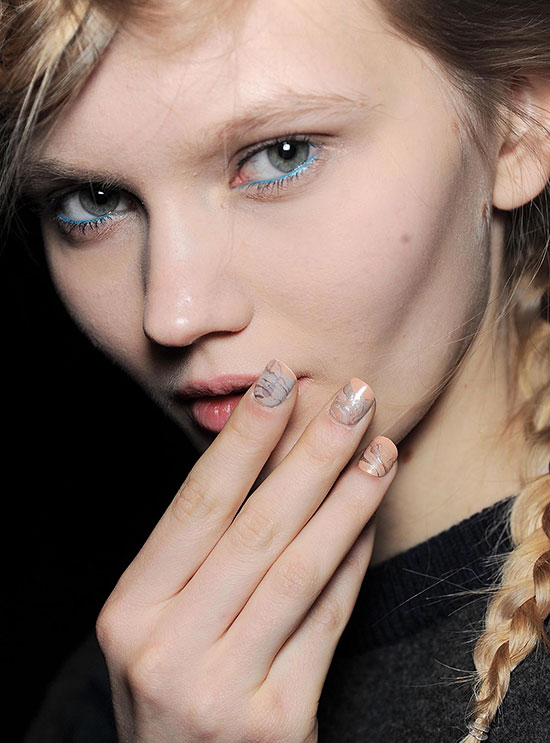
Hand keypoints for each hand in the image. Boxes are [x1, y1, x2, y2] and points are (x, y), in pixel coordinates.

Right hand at [96, 360, 397, 741]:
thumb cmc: (175, 685)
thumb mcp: (161, 619)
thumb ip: (199, 550)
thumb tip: (264, 452)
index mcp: (130, 610)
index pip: (197, 504)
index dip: (244, 438)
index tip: (279, 380)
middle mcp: (166, 647)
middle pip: (256, 528)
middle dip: (312, 452)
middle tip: (352, 396)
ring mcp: (220, 689)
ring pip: (299, 569)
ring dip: (348, 500)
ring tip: (380, 448)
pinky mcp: (276, 723)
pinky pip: (326, 622)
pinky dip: (353, 563)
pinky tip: (371, 518)